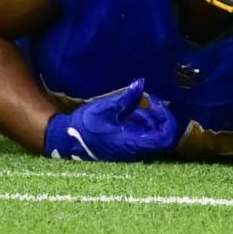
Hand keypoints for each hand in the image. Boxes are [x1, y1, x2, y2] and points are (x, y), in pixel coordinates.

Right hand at [43, 79, 179, 161]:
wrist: (66, 140)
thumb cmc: (85, 125)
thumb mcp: (105, 108)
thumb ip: (126, 98)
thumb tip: (141, 83)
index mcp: (132, 143)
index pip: (165, 137)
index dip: (166, 117)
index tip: (154, 101)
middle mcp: (135, 150)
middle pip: (162, 135)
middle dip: (158, 115)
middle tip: (147, 101)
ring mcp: (131, 150)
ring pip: (152, 135)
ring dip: (148, 118)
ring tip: (132, 106)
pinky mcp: (126, 147)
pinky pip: (142, 136)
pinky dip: (141, 123)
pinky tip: (127, 114)